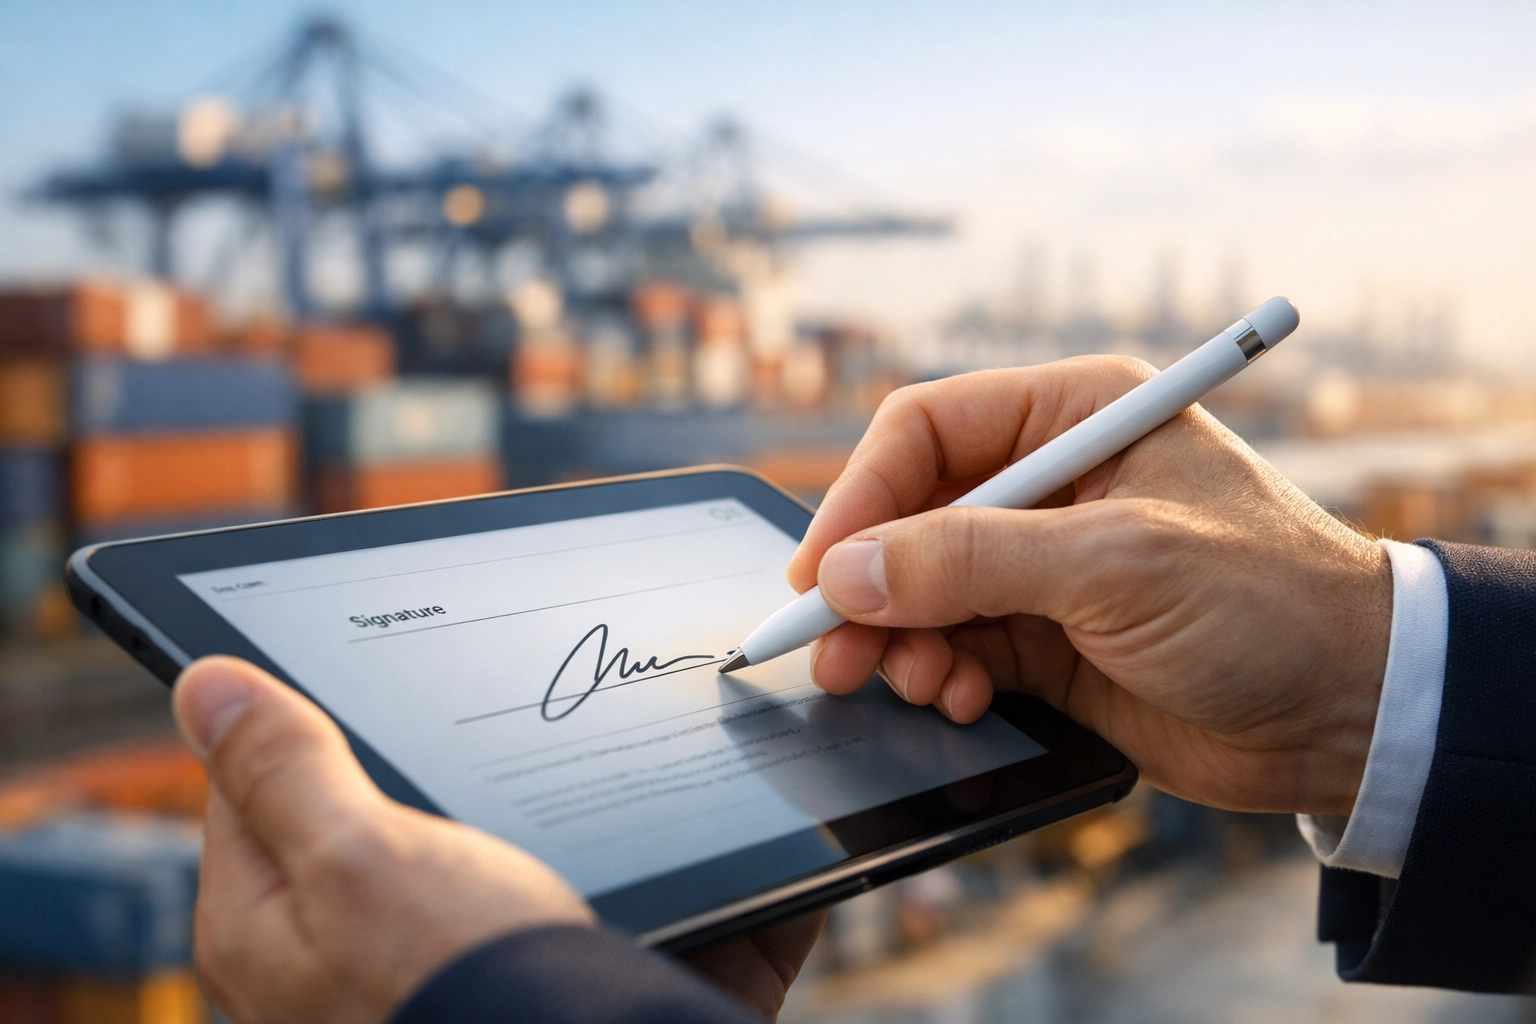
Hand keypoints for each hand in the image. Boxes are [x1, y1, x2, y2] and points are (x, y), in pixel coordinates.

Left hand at [174, 656, 592, 1022]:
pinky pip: (417, 904)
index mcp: (245, 920)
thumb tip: (207, 685)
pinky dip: (453, 879)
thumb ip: (285, 768)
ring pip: (375, 861)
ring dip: (423, 830)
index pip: (240, 780)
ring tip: (475, 836)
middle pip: (309, 821)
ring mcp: (348, 980)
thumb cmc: (461, 976)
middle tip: (436, 782)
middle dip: (371, 785)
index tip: (367, 714)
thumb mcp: (362, 850)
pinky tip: (490, 887)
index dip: (304, 730)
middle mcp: (284, 960)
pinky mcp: (411, 982)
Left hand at [175, 657, 823, 1023]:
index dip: (304, 708)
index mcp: (287, 921)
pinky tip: (713, 806)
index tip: (366, 649)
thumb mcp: (357, 859)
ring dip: (589, 797)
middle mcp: (376, 948)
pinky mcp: (596, 970)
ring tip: (622, 736)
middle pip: (405, 806)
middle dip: (462, 744)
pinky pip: (650, 898)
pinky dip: (682, 864)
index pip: (263, 781)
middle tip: (504, 689)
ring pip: (539, 842)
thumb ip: (287, 770)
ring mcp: (494, 960)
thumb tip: (205, 682)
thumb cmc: (454, 997)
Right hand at [788, 357, 1391, 817]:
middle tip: (830, 648)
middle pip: (909, 516)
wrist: (1353, 716)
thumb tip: (848, 573)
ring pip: (921, 590)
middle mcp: (1051, 482)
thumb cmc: (1269, 605)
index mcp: (1075, 416)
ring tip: (913, 684)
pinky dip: (938, 675)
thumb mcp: (1116, 564)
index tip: (822, 572)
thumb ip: (971, 562)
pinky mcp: (1047, 637)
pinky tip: (957, 699)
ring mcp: (1045, 564)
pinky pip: (954, 646)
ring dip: (899, 639)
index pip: (926, 431)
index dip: (861, 497)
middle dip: (868, 585)